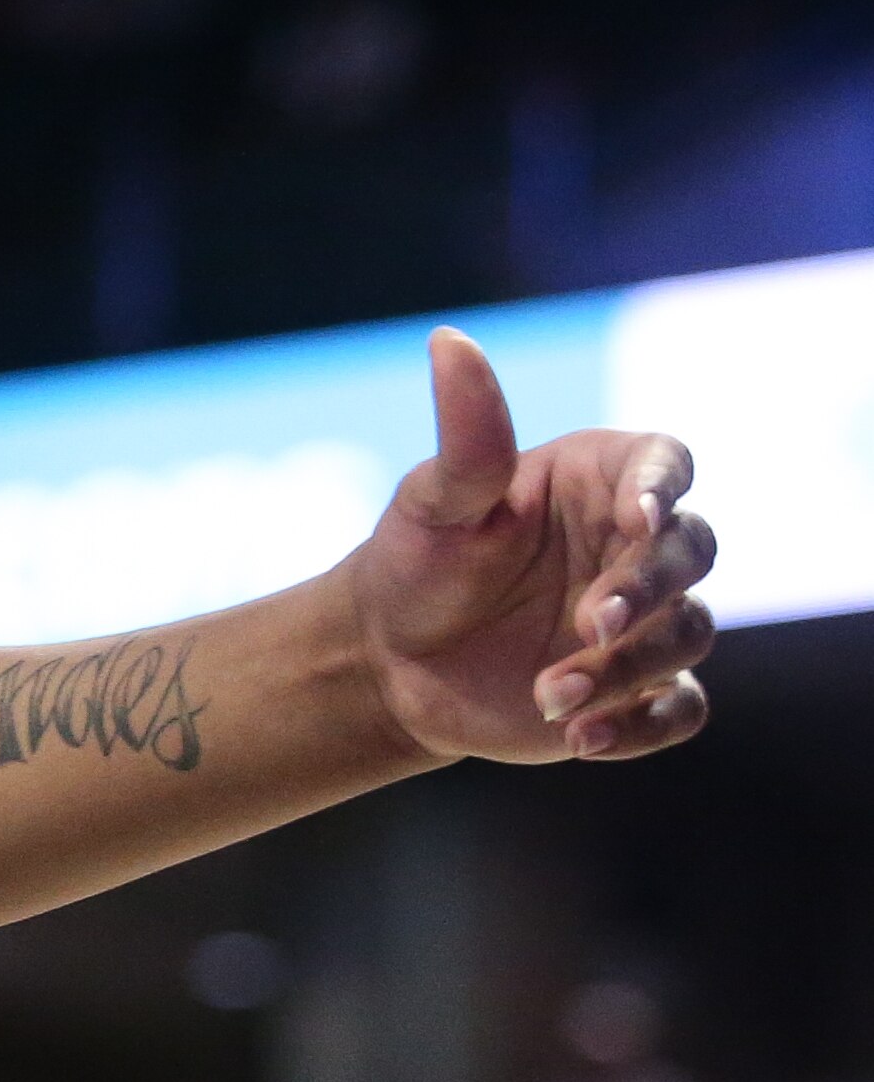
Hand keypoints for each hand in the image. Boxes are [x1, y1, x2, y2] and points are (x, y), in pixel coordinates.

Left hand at [351, 328, 717, 765]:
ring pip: (688, 635)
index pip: (666, 467)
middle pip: (693, 552)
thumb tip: (449, 342)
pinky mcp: (634, 690)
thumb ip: (465, 431)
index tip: (633, 520)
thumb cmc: (414, 563)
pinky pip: (680, 710)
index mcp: (603, 482)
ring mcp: (643, 621)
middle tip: (591, 620)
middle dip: (650, 587)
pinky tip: (585, 739)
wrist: (388, 659)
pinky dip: (645, 726)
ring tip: (550, 692)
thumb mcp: (434, 500)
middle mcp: (635, 547)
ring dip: (630, 667)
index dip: (663, 491)